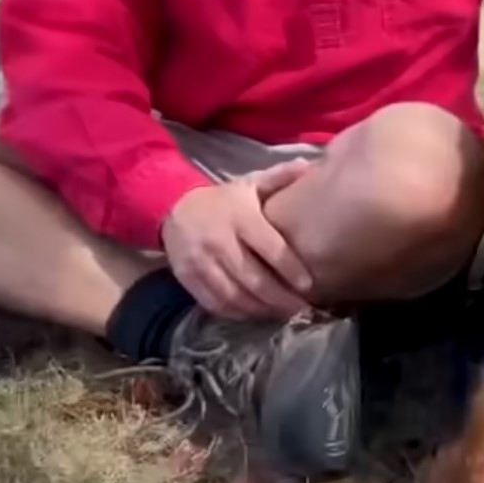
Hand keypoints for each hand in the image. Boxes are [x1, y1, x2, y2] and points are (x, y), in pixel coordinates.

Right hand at [161, 159, 314, 319]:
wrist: (174, 208)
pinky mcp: (188, 278)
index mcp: (240, 217)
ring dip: (261, 310)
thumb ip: (279, 177)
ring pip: (235, 295)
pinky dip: (238, 314)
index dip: (291, 269)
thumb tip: (308, 166)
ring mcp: (201, 262)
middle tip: (303, 311)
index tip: (310, 286)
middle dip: (280, 299)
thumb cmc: (223, 201)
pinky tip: (256, 316)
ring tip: (284, 316)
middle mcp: (219, 241)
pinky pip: (215, 303)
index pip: (270, 248)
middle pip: (254, 278)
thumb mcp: (249, 184)